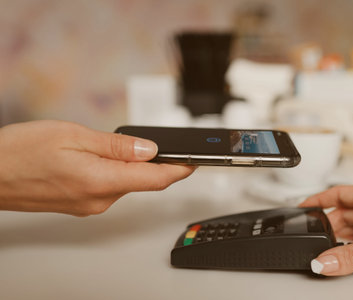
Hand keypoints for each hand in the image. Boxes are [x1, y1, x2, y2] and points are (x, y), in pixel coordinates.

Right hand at [0, 120, 194, 215]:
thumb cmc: (21, 152)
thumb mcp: (73, 135)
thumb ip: (117, 146)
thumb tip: (150, 150)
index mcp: (101, 181)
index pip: (156, 180)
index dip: (181, 169)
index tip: (197, 160)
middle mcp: (100, 200)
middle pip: (143, 182)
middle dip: (157, 163)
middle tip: (165, 144)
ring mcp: (90, 205)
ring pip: (126, 184)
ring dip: (133, 166)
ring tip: (125, 145)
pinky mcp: (82, 205)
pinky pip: (110, 188)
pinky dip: (118, 173)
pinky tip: (105, 159)